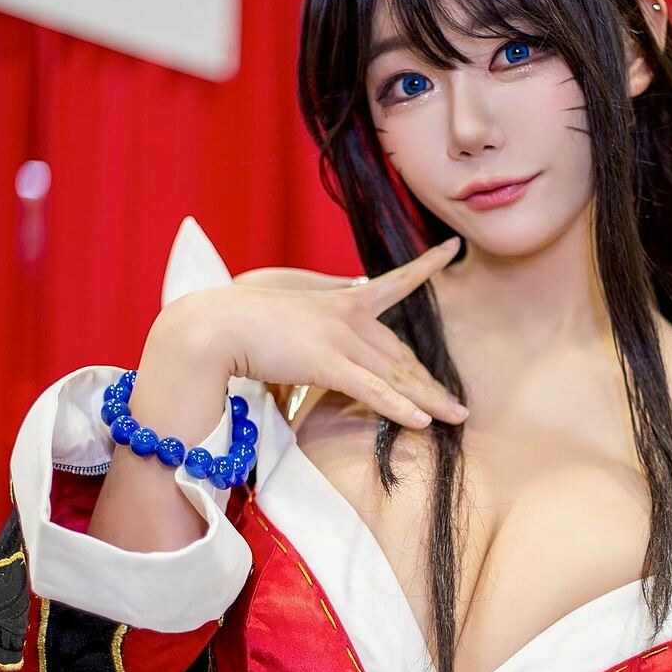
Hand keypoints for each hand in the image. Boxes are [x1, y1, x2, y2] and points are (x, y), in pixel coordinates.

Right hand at [169, 238, 468, 429]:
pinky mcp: (327, 362)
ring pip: (395, 375)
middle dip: (430, 384)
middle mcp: (349, 317)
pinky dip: (398, 407)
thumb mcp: (291, 310)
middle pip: (401, 355)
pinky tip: (422, 422)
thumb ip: (321, 316)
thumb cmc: (242, 319)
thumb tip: (340, 322)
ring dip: (428, 400)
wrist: (214, 324)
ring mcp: (340, 339)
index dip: (425, 268)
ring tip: (456, 418)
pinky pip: (372, 390)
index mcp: (342, 300)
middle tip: (458, 407)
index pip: (395, 284)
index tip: (450, 249)